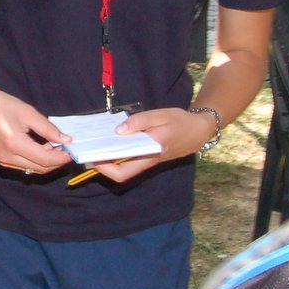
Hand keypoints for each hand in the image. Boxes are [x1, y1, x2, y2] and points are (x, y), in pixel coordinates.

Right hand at [0, 87, 72, 177]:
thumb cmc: (2, 104)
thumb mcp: (28, 113)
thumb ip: (48, 128)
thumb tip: (65, 140)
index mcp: (14, 144)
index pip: (45, 160)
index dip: (61, 158)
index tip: (72, 151)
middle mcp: (8, 157)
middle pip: (40, 168)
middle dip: (56, 161)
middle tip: (66, 149)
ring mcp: (3, 161)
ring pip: (33, 169)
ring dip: (47, 162)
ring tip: (55, 147)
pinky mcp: (1, 160)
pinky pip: (24, 166)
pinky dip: (36, 161)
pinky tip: (41, 149)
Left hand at [89, 106, 214, 182]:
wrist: (199, 130)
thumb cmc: (179, 121)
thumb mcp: (160, 115)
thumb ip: (139, 121)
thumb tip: (118, 131)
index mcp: (150, 153)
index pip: (123, 171)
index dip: (104, 169)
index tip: (91, 157)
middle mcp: (148, 161)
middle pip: (121, 173)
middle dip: (102, 165)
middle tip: (88, 150)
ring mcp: (149, 160)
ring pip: (125, 167)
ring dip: (109, 159)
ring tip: (96, 144)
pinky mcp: (149, 156)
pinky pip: (131, 159)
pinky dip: (119, 153)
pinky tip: (112, 141)